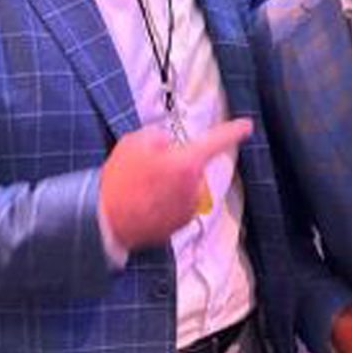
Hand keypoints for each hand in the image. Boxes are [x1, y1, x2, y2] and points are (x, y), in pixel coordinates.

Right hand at [100, 119, 252, 251]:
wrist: (105, 221)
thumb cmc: (119, 181)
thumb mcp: (134, 142)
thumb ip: (159, 137)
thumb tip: (168, 146)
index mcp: (187, 162)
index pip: (217, 141)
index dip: (233, 131)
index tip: (246, 126)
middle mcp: (194, 187)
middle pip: (191, 166)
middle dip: (175, 164)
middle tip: (146, 168)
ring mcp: (186, 209)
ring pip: (183, 187)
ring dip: (169, 185)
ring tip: (140, 189)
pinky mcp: (177, 226)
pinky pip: (175, 207)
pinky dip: (163, 204)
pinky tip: (142, 204)